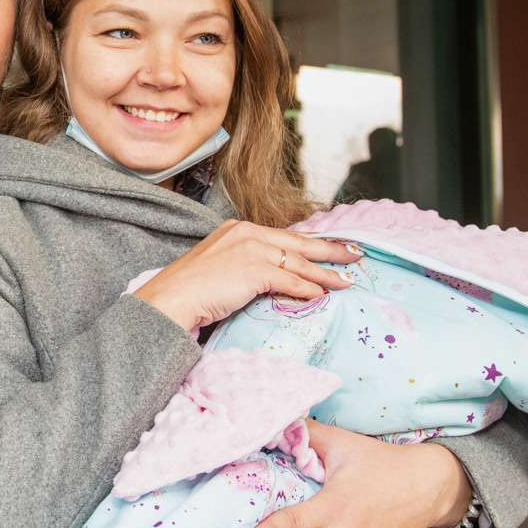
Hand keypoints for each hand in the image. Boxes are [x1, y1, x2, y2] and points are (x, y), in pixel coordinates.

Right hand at [131, 221, 360, 333]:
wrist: (172, 298)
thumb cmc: (191, 289)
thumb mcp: (221, 267)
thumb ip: (246, 266)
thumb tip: (272, 280)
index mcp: (239, 228)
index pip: (283, 236)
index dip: (310, 244)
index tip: (330, 247)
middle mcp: (247, 233)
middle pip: (299, 242)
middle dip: (330, 250)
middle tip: (355, 254)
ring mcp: (251, 249)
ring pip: (299, 262)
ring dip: (326, 274)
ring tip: (346, 281)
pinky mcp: (254, 269)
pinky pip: (290, 280)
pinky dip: (308, 289)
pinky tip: (321, 295)